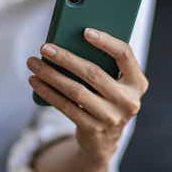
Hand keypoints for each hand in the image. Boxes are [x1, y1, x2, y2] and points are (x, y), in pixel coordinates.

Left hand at [26, 28, 148, 164]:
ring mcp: (112, 117)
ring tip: (34, 63)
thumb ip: (103, 64)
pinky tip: (36, 82)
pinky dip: (48, 93)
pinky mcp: (93, 129)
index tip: (85, 31)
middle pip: (93, 73)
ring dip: (51, 75)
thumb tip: (68, 40)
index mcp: (137, 83)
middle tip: (45, 47)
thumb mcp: (114, 83)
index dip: (106, 41)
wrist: (104, 139)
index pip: (124, 55)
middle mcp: (128, 101)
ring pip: (76, 91)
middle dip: (66, 58)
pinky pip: (66, 107)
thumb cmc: (106, 99)